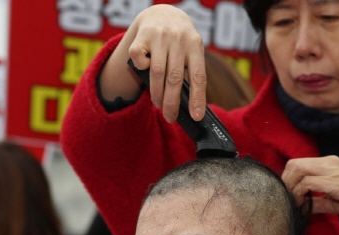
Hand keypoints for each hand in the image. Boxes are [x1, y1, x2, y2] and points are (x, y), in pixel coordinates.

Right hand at [100, 4, 206, 122]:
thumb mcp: (191, 51)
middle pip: (175, 79)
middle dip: (172, 103)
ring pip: (157, 73)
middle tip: (170, 117)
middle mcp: (179, 38)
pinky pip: (140, 61)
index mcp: (195, 45)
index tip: (196, 116)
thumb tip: (190, 106)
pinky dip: (141, 69)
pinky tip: (145, 70)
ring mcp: (160, 36)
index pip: (198, 76)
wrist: (163, 13)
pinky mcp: (142, 36)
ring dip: (157, 94)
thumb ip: (191, 72)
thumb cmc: (179, 41)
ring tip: (159, 103)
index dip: (197, 99)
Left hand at [282, 155, 338, 230]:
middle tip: (287, 198)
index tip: (288, 195)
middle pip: (293, 164)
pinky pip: (308, 183)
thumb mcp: (336, 199)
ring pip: (298, 169)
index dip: (288, 179)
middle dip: (285, 182)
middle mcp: (328, 163)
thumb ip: (318, 201)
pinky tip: (303, 204)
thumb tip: (301, 208)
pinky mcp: (335, 182)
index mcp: (329, 163)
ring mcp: (332, 170)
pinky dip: (300, 194)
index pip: (298, 163)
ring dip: (290, 187)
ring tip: (294, 202)